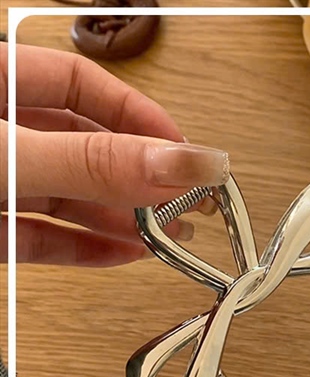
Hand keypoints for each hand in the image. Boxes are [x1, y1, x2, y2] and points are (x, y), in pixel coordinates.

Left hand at [0, 43, 228, 266]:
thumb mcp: (7, 155)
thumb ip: (91, 162)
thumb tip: (176, 165)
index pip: (83, 85)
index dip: (140, 117)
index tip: (184, 154)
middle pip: (85, 147)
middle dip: (140, 179)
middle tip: (186, 201)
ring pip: (67, 197)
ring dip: (120, 219)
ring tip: (165, 235)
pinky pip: (41, 237)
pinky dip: (82, 249)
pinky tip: (121, 253)